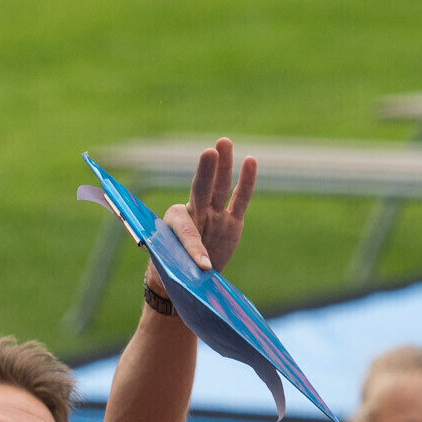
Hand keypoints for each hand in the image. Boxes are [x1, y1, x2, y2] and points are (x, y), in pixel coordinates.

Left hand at [154, 138, 255, 278]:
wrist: (185, 279)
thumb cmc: (172, 272)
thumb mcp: (171, 271)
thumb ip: (184, 266)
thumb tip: (203, 270)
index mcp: (172, 224)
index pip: (185, 230)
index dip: (194, 247)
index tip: (204, 266)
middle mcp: (193, 212)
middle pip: (200, 189)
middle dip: (205, 173)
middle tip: (209, 152)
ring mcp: (213, 214)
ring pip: (219, 187)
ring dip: (222, 166)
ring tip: (223, 142)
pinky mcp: (231, 221)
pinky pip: (240, 199)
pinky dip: (246, 181)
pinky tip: (250, 161)